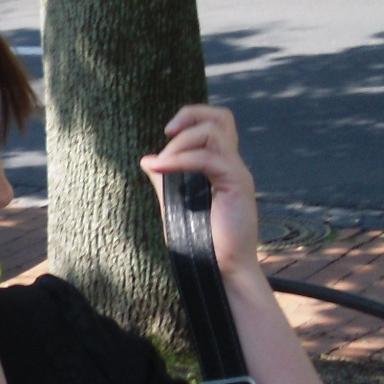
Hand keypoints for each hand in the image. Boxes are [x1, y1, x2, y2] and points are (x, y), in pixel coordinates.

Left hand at [141, 104, 264, 282]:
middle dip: (190, 114)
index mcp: (220, 166)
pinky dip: (180, 160)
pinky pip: (207, 159)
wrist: (221, 270)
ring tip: (162, 163)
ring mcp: (237, 173)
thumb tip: (147, 159)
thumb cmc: (202, 242)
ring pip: (214, 132)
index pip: (216, 123)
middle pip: (222, 117)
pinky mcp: (237, 185)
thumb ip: (165, 181)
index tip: (167, 132)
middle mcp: (232, 165)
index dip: (191, 117)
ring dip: (181, 141)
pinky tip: (162, 168)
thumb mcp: (175, 204)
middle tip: (167, 132)